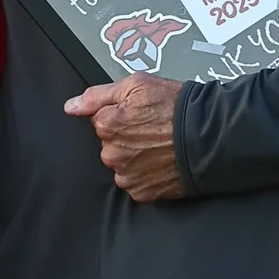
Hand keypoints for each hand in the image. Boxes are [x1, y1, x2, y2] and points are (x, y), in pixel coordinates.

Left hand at [64, 75, 184, 201]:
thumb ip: (98, 96)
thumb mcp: (137, 85)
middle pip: (110, 146)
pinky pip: (136, 183)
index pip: (101, 121)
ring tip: (160, 147)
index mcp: (106, 126)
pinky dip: (146, 175)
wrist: (209, 136)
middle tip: (152, 131)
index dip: (121, 116)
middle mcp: (111, 154)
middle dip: (126, 139)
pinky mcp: (142, 192)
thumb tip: (70, 107)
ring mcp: (127, 176)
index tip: (141, 115)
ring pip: (122, 165)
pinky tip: (161, 162)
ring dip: (135, 158)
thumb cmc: (176, 107)